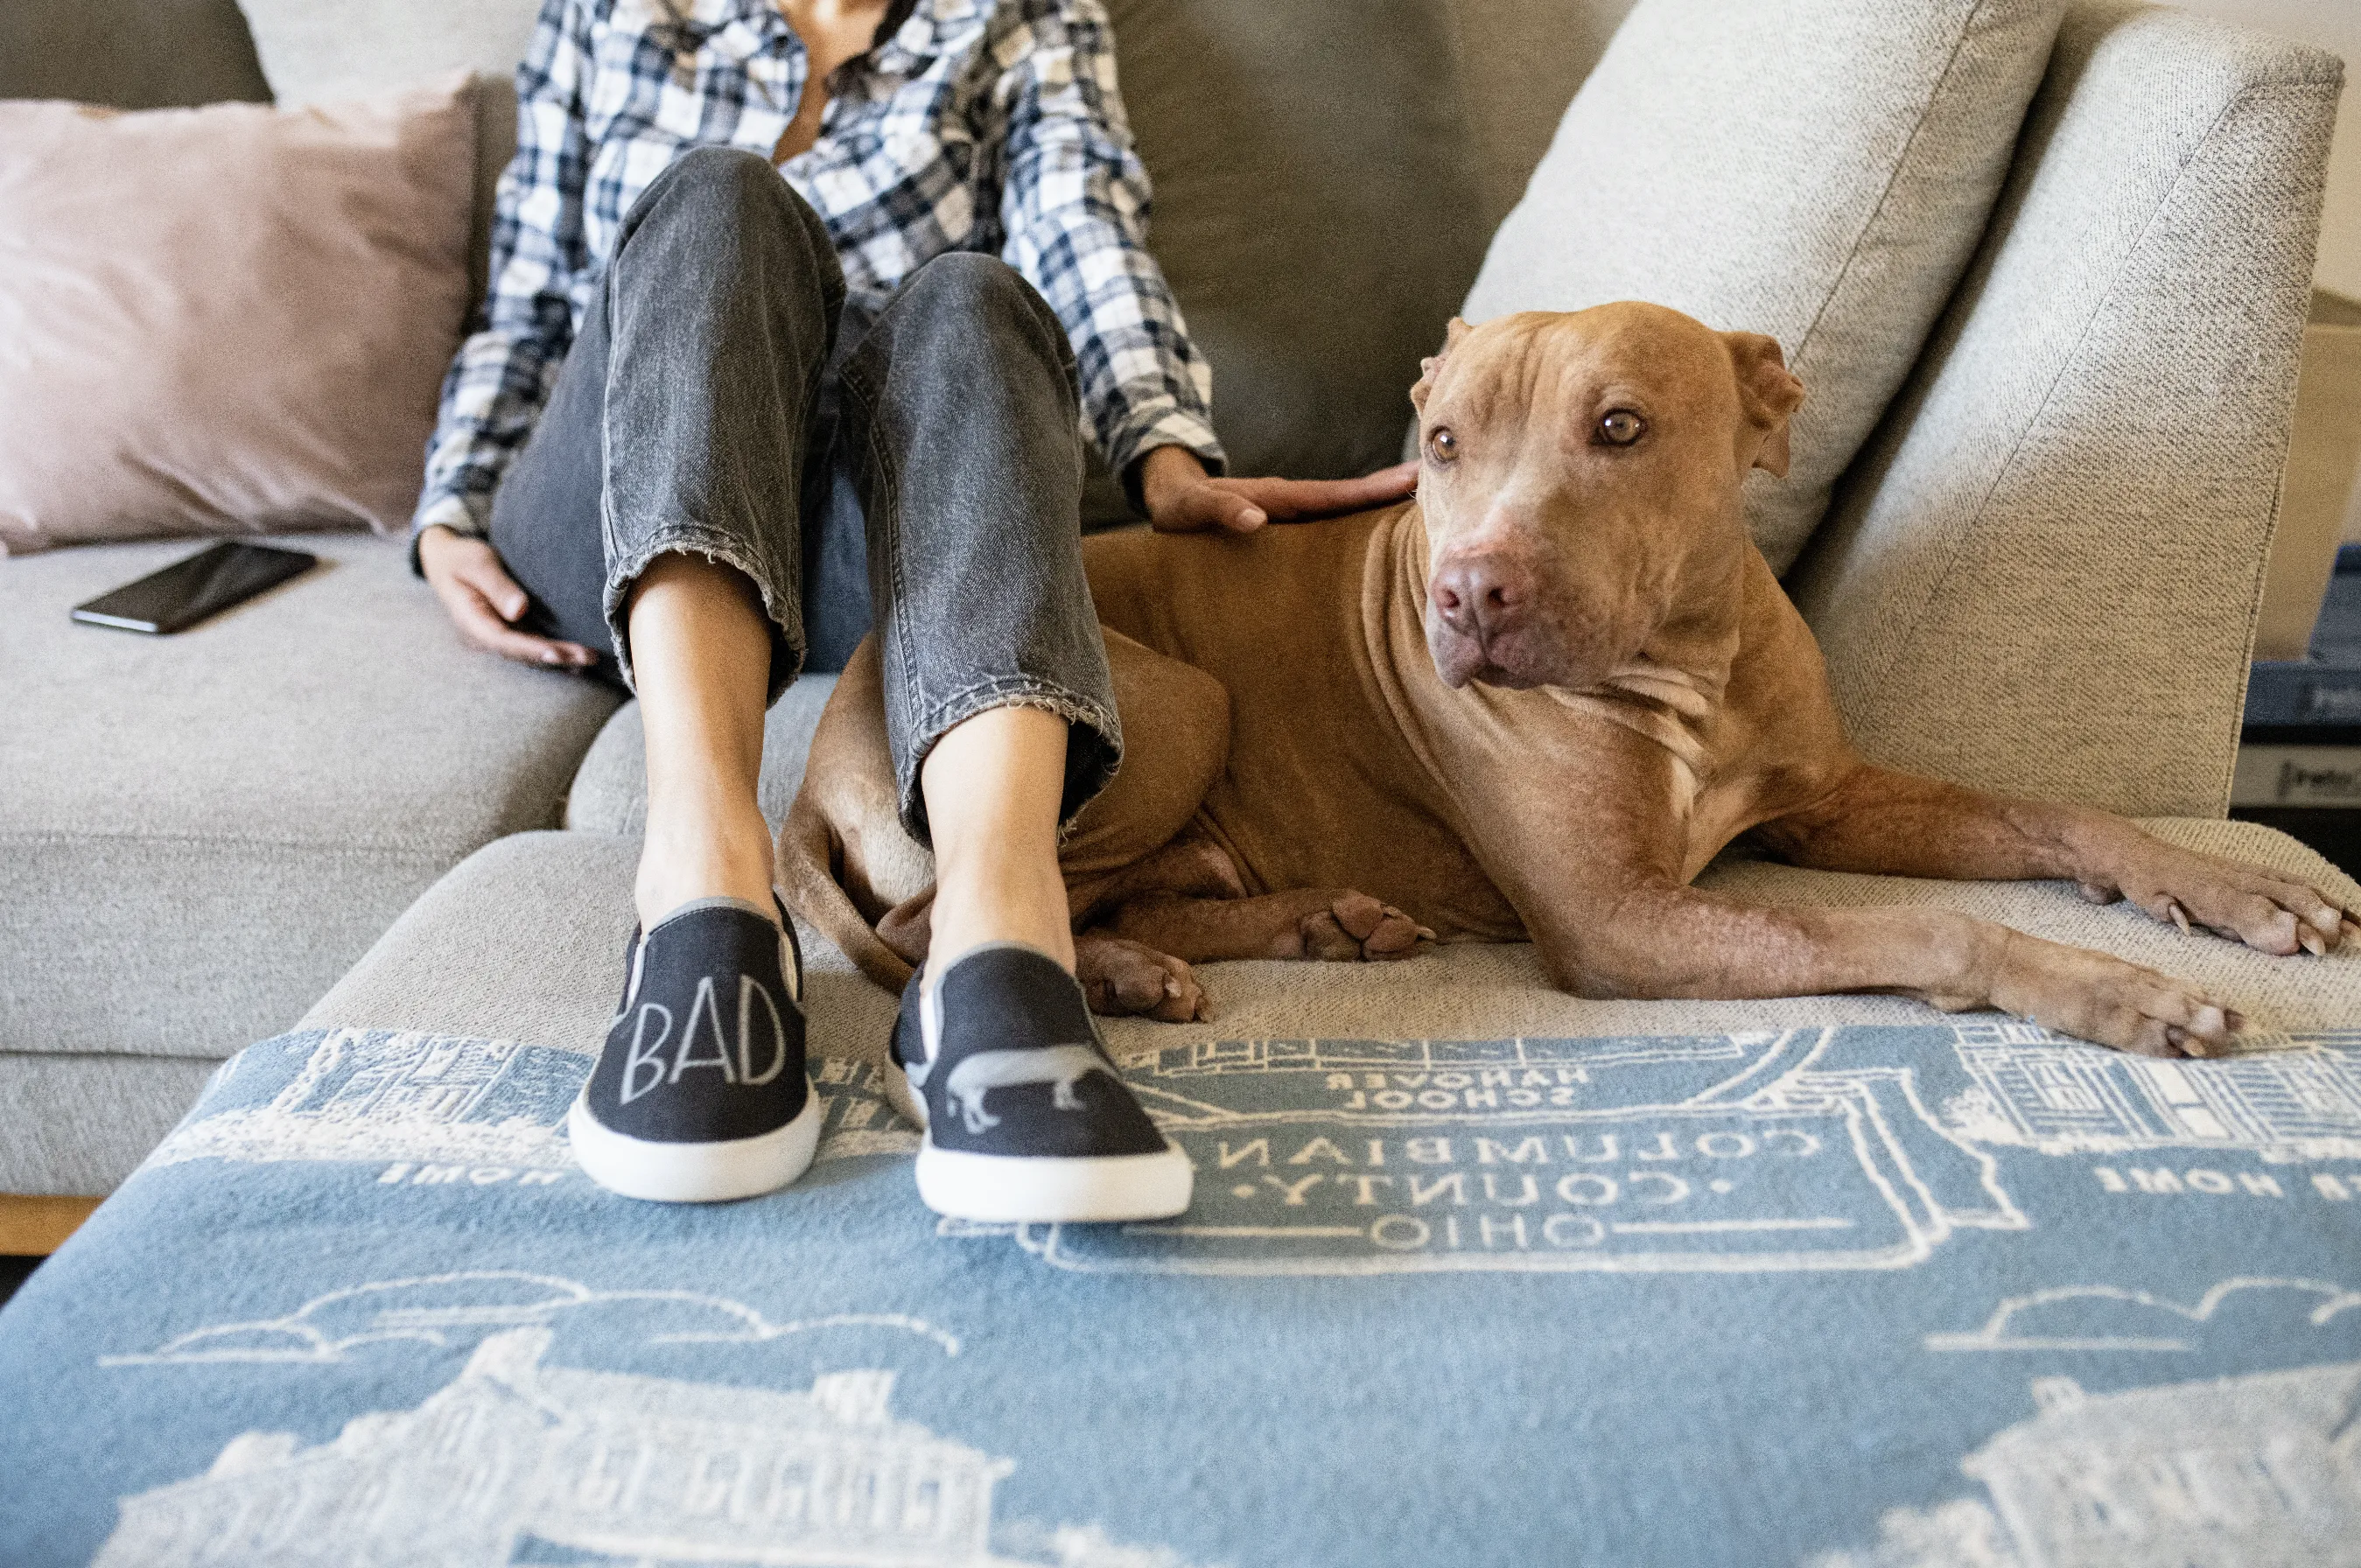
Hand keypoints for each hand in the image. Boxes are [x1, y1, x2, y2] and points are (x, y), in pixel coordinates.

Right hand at [418, 525, 597, 668]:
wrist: (448, 559)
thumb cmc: (462, 557)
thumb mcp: (476, 563)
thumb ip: (497, 586)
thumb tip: (519, 611)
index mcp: (472, 620)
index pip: (503, 641)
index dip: (531, 649)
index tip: (557, 653)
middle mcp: (485, 634)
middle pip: (522, 652)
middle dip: (555, 657)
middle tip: (588, 657)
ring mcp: (498, 633)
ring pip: (530, 652)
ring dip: (560, 657)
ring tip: (591, 658)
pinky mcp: (510, 628)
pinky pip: (533, 643)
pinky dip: (555, 650)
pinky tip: (579, 656)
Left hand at [1138, 446, 1417, 534]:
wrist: (1169, 497)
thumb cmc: (1177, 505)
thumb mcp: (1190, 510)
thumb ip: (1219, 511)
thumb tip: (1255, 519)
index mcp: (1280, 497)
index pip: (1337, 494)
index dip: (1376, 489)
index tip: (1416, 480)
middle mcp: (1295, 501)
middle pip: (1355, 498)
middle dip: (1397, 491)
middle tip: (1448, 484)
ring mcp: (1294, 513)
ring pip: (1348, 510)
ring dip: (1384, 507)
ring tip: (1429, 507)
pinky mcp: (1289, 526)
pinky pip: (1332, 523)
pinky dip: (1360, 522)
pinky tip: (1381, 534)